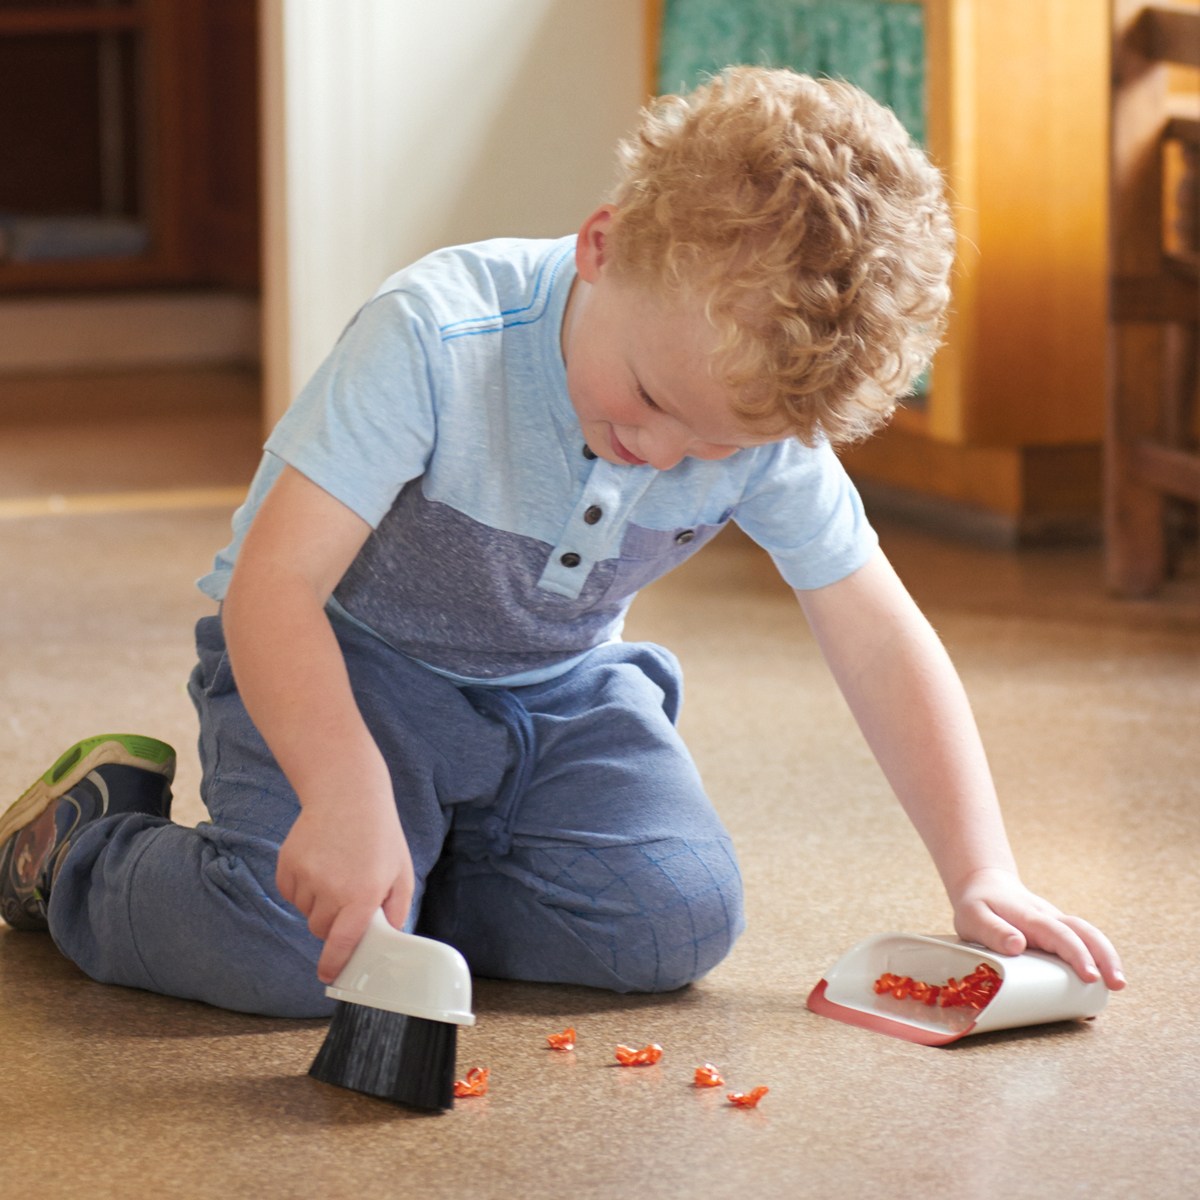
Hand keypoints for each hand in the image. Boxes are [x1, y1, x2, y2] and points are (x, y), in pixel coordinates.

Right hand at [276, 791, 414, 984]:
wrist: (347, 792)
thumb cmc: (379, 833)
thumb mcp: (400, 870)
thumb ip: (397, 909)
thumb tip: (390, 939)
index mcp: (363, 894)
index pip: (343, 943)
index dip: (334, 964)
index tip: (328, 976)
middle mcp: (332, 889)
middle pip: (321, 929)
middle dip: (332, 923)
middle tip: (346, 899)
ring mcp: (306, 876)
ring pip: (305, 911)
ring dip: (317, 903)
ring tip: (335, 871)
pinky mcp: (287, 865)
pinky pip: (290, 893)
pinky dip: (301, 888)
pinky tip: (318, 864)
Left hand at [950, 867, 1125, 989]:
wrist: (985, 884)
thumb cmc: (978, 904)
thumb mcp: (974, 917)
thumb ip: (993, 931)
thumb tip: (1018, 945)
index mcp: (1030, 916)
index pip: (1059, 934)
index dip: (1076, 954)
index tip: (1090, 976)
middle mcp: (1050, 918)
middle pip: (1085, 932)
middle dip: (1105, 957)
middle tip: (1117, 985)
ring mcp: (1057, 924)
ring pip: (1089, 935)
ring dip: (1107, 957)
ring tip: (1117, 985)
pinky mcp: (1059, 932)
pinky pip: (1083, 942)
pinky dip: (1098, 958)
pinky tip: (1102, 982)